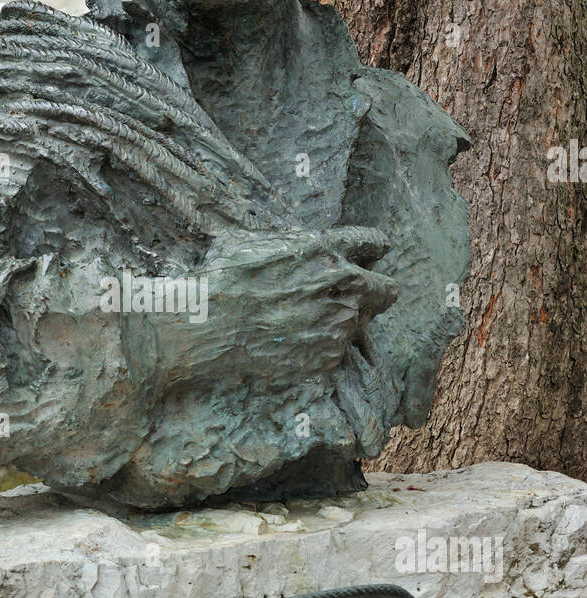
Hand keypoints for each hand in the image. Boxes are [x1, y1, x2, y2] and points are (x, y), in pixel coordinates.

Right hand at [161, 226, 397, 375]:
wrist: (209, 326)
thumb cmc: (224, 279)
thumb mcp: (258, 241)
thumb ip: (298, 243)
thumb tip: (315, 243)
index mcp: (325, 249)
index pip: (373, 243)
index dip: (372, 250)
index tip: (370, 256)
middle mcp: (342, 284)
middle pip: (386, 290)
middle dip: (375, 291)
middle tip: (352, 296)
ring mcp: (338, 323)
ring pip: (360, 322)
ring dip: (342, 320)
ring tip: (302, 322)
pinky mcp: (328, 356)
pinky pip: (338, 350)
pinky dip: (322, 346)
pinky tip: (292, 341)